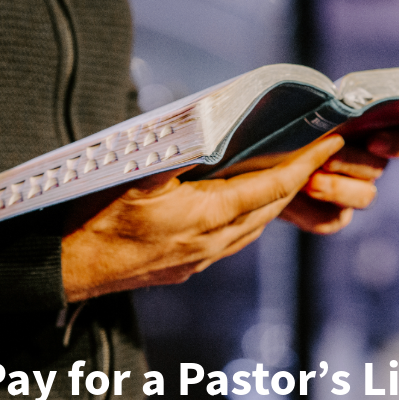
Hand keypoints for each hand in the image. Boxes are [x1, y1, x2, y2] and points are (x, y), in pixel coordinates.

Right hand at [62, 135, 345, 301]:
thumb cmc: (95, 220)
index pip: (272, 186)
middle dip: (296, 179)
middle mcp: (210, 242)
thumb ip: (178, 153)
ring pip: (252, 229)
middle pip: (269, 208)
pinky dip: (247, 221)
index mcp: (206, 215)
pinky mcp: (185, 268)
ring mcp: (199, 259)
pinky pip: (231, 243)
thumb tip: (213, 130)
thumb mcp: (136, 175)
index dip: (304, 163)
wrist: (69, 269)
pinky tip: (239, 208)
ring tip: (284, 175)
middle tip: (314, 152)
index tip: (328, 142)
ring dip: (273, 202)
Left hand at [282, 107, 398, 233]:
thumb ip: (329, 108)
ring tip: (308, 180)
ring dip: (337, 188)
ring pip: (364, 196)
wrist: (257, 148)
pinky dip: (311, 211)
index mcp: (378, 129)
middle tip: (325, 158)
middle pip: (379, 168)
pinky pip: (331, 220)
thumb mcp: (305, 105)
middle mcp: (371, 161)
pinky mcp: (331, 215)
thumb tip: (336, 107)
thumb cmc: (287, 117)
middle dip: (352, 162)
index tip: (374, 140)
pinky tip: (292, 198)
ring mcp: (354, 190)